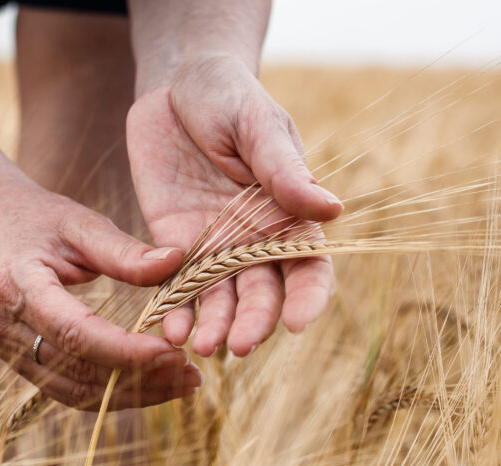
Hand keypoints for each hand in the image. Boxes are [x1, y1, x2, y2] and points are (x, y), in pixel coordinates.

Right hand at [0, 180, 202, 409]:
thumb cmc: (40, 219)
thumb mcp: (81, 223)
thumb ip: (125, 251)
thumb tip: (177, 262)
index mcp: (17, 284)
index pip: (74, 331)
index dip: (124, 351)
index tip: (174, 353)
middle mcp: (3, 325)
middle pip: (76, 369)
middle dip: (139, 377)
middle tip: (191, 375)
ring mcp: (5, 350)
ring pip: (74, 391)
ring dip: (132, 394)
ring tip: (181, 384)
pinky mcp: (19, 362)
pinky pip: (68, 391)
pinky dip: (112, 394)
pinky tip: (152, 386)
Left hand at [127, 55, 342, 356]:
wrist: (174, 83)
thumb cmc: (228, 95)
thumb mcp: (258, 125)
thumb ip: (284, 169)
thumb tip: (332, 209)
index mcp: (289, 215)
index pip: (309, 267)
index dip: (308, 298)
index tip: (298, 323)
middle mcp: (255, 241)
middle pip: (263, 295)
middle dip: (254, 323)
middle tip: (239, 346)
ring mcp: (213, 247)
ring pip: (220, 300)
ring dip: (214, 326)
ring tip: (201, 346)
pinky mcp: (173, 244)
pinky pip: (176, 285)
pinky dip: (174, 310)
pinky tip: (168, 328)